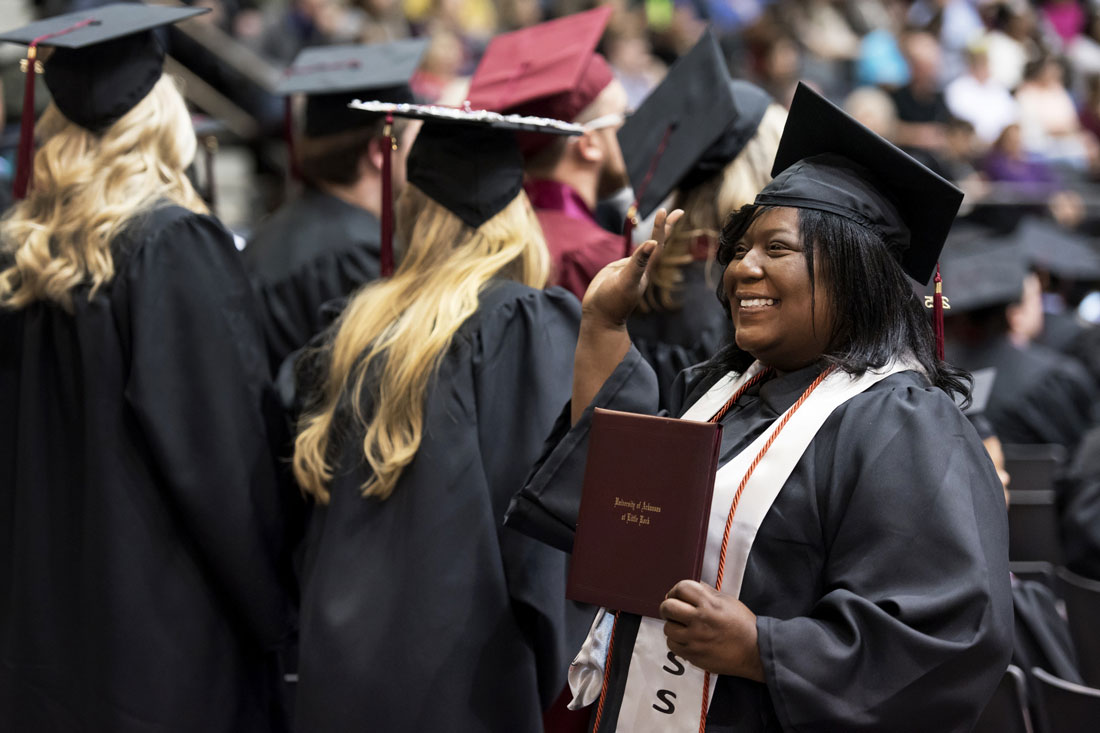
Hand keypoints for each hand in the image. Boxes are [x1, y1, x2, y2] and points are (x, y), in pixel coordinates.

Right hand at [580, 208, 682, 329]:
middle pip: (656, 244)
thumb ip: (638, 263)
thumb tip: (652, 243)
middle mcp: (640, 269)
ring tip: (662, 222)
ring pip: (645, 250)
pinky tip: (642, 246)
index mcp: (645, 270)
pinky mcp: (617, 274)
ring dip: (655, 236)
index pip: (657, 244)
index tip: (666, 211)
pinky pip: (632, 258)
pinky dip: (638, 249)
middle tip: (676, 212)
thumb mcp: (626, 281)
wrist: (599, 317)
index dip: (662, 227)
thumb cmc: (612, 302)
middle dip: (665, 228)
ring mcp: (629, 271)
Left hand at [659, 580, 763, 681]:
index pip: (681, 588)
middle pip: (668, 607)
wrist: (754, 651)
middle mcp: (700, 620)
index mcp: (709, 604)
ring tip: (683, 627)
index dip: (675, 590)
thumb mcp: (727, 601)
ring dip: (673, 626)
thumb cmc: (743, 625)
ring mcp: (695, 639)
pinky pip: (672, 645)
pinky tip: (686, 639)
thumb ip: (707, 592)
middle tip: (674, 611)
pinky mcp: (693, 655)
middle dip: (668, 607)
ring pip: (667, 628)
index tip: (677, 595)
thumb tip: (690, 587)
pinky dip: (676, 641)